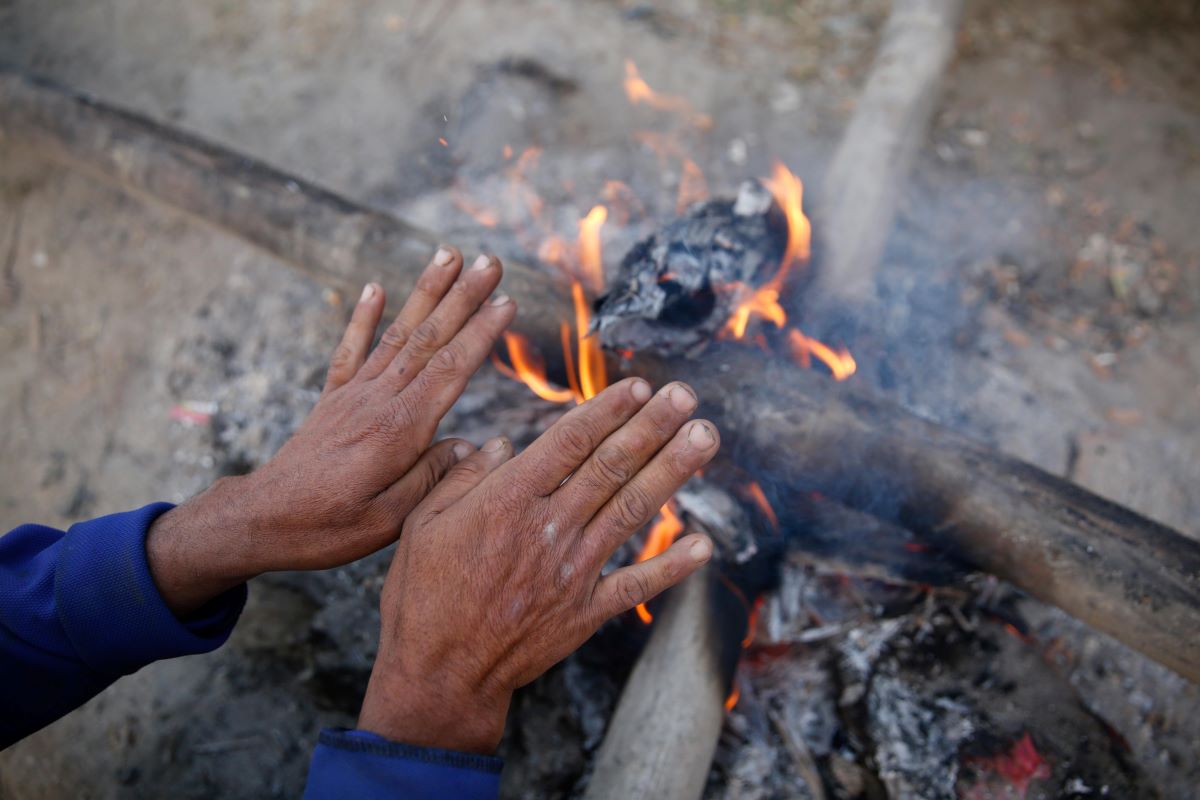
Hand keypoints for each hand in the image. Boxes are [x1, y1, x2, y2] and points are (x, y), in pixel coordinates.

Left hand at [147, 247, 516, 613]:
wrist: (261, 521)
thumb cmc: (328, 527)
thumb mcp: (390, 521)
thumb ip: (432, 478)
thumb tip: (471, 446)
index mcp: (399, 430)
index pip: (450, 370)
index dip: (481, 334)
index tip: (507, 301)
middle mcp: (378, 401)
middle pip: (429, 338)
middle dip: (463, 296)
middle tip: (490, 261)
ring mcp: (353, 395)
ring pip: (398, 334)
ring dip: (426, 292)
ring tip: (448, 254)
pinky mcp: (333, 400)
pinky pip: (350, 349)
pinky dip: (363, 316)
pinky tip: (376, 287)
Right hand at [357, 378, 719, 752]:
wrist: (440, 672)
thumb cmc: (423, 594)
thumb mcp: (423, 523)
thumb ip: (463, 477)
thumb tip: (500, 442)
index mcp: (508, 500)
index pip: (569, 441)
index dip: (608, 410)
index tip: (637, 385)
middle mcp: (549, 528)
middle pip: (611, 465)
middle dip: (652, 426)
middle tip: (686, 395)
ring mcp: (574, 570)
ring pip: (632, 510)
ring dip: (672, 471)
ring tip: (705, 437)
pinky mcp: (586, 611)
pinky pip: (638, 584)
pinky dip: (672, 565)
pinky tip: (704, 543)